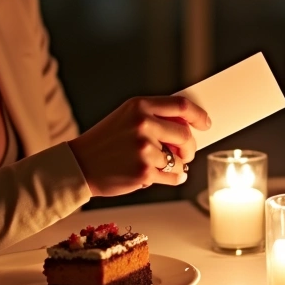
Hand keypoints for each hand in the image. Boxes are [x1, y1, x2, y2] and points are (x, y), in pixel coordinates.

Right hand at [67, 96, 210, 197]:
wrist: (78, 166)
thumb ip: (154, 117)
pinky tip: (164, 176)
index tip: (205, 123)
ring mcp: (144, 149)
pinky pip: (174, 177)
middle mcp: (143, 125)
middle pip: (186, 135)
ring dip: (177, 165)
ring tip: (160, 166)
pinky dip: (174, 178)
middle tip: (186, 153)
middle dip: (190, 147)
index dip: (198, 115)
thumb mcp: (125, 117)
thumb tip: (189, 126)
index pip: (181, 106)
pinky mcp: (144, 172)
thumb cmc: (104, 142)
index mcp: (139, 106)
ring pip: (180, 160)